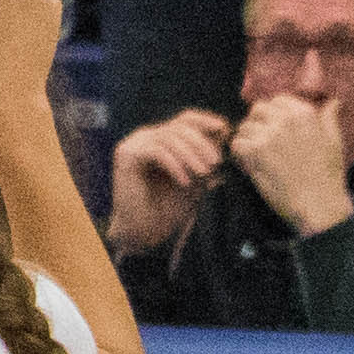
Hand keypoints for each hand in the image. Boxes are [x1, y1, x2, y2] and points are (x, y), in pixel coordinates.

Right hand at [108, 109, 227, 253]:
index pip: (185, 119)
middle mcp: (145, 137)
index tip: (224, 129)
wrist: (141, 234)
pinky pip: (157, 151)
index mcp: (160, 139)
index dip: (205, 120)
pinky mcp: (127, 155)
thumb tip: (227, 135)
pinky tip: (185, 182)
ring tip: (204, 173)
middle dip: (201, 143)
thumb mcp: (196, 179)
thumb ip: (206, 158)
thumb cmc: (167, 210)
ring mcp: (134, 144)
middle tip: (216, 162)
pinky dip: (174, 165)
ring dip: (190, 155)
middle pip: (179, 126)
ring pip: (169, 137)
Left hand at [231, 91, 353, 235]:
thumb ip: (329, 119)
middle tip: (261, 142)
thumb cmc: (328, 176)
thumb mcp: (334, 141)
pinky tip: (248, 164)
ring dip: (247, 140)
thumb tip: (333, 102)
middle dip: (257, 124)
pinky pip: (237, 144)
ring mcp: (269, 135)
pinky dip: (239, 154)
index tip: (273, 129)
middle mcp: (285, 119)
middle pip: (258, 110)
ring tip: (254, 155)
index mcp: (304, 113)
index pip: (277, 101)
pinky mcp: (256, 153)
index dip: (273, 115)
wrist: (319, 204)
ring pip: (245, 127)